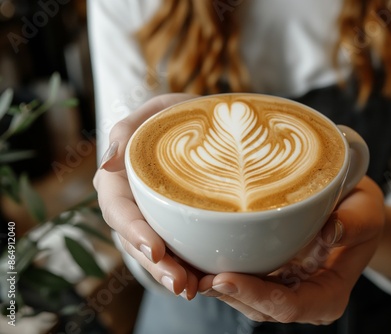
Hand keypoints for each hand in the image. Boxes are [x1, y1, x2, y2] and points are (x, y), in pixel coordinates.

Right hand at [94, 93, 200, 298]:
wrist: (208, 125)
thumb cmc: (179, 115)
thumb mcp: (158, 111)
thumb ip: (129, 130)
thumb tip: (108, 162)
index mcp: (120, 178)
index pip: (119, 209)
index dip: (134, 231)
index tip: (154, 249)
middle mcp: (133, 203)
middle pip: (136, 241)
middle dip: (155, 265)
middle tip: (180, 283)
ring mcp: (153, 217)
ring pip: (155, 253)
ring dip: (171, 274)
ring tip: (191, 290)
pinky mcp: (175, 225)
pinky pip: (177, 250)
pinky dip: (188, 268)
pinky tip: (204, 282)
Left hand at [198, 176, 384, 323]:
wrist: (357, 212)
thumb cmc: (364, 214)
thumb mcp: (366, 214)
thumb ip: (353, 225)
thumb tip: (329, 230)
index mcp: (328, 296)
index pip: (288, 306)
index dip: (255, 295)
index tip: (226, 278)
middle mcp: (304, 300)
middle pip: (260, 308)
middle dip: (227, 294)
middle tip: (194, 276)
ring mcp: (287, 289)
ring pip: (247, 298)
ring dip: (218, 287)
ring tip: (187, 271)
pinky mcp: (273, 275)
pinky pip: (245, 280)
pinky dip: (223, 273)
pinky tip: (200, 260)